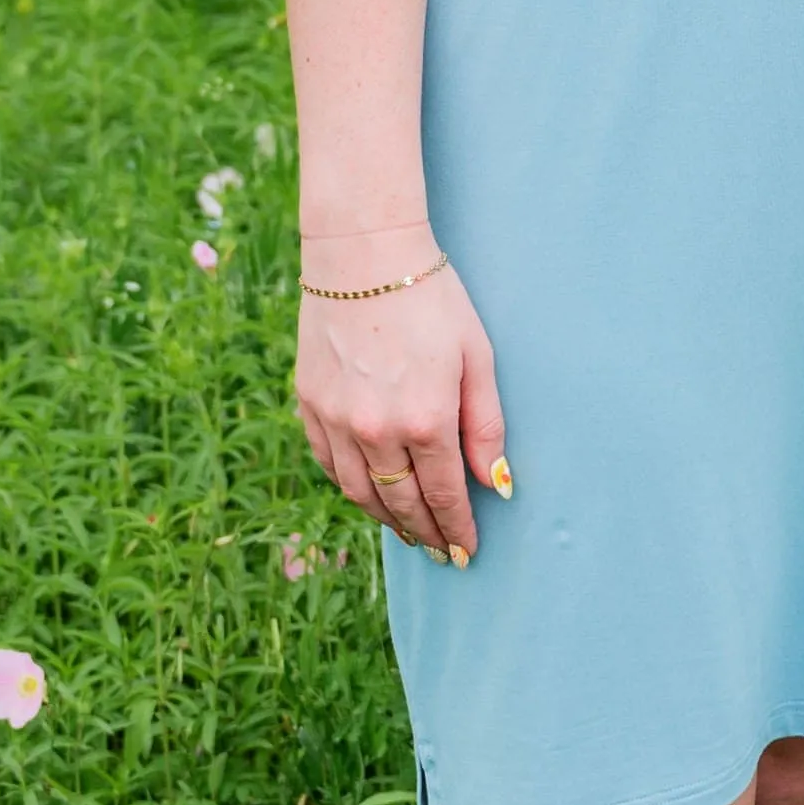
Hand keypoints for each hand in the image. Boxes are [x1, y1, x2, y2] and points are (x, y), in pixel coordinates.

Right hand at [293, 223, 507, 563]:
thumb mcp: (476, 357)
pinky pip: (328, 463)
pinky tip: (368, 491)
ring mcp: (336, 419)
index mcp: (424, 419)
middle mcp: (375, 430)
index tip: (467, 551)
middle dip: (426, 532)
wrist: (362, 252)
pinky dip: (351, 486)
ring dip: (387, 519)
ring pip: (361, 492)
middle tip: (442, 551)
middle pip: (402, 503)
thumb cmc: (431, 298)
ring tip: (408, 530)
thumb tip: (494, 484)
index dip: (458, 529)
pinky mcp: (309, 403)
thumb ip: (485, 426)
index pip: (445, 496)